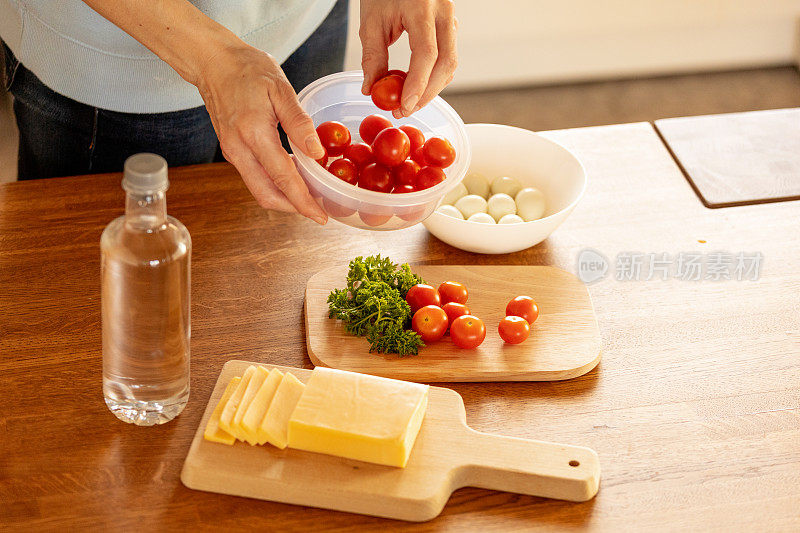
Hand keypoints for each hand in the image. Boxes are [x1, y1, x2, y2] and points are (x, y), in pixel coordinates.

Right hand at [196, 45, 327, 223]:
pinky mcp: (232, 151)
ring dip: (285, 198)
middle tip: (319, 212)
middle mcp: (238, 149)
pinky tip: (294, 176)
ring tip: (311, 195)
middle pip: (266, 195)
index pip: (282, 178)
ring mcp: (232, 152)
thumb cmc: (248, 69)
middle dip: (294, 208)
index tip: (321, 217)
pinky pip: (255, 177)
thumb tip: (317, 154)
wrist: (213, 62)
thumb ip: (298, 122)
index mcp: (253, 134)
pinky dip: (275, 184)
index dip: (303, 201)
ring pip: (259, 189)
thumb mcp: (280, 88)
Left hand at [359, 0, 457, 118]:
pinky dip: (434, 76)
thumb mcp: (371, 21)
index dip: (418, 84)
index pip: (426, 53)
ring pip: (450, 63)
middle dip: (427, 92)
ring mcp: (451, 19)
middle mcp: (443, 12)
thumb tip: (371, 89)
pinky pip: (448, 57)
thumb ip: (372, 57)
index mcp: (422, 7)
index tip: (405, 106)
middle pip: (445, 62)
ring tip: (408, 102)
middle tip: (405, 109)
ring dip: (431, 88)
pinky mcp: (450, 26)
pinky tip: (417, 86)